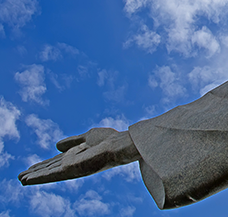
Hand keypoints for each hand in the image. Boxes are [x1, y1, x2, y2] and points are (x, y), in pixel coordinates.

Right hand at [18, 128, 139, 184]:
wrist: (118, 145)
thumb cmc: (109, 140)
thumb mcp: (88, 137)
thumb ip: (73, 141)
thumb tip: (57, 145)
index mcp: (76, 155)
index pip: (56, 161)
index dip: (43, 164)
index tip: (31, 167)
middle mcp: (73, 163)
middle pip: (50, 169)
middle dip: (36, 172)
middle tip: (21, 176)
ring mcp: (71, 167)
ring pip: (48, 173)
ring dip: (34, 176)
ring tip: (20, 179)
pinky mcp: (70, 170)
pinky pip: (51, 174)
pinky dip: (38, 177)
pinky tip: (28, 179)